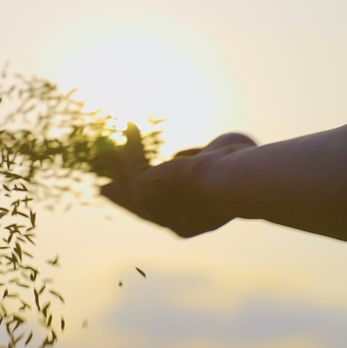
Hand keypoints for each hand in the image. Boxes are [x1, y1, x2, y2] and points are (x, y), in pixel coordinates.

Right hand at [99, 124, 256, 237]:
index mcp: (193, 224)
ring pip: (130, 185)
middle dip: (120, 197)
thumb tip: (206, 150)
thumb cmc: (243, 170)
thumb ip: (213, 158)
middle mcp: (171, 223)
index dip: (150, 203)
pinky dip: (131, 143)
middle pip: (138, 208)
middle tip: (103, 189)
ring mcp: (155, 209)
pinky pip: (132, 164)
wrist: (232, 180)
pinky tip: (129, 123)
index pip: (165, 215)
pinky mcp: (143, 190)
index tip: (142, 193)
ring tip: (106, 147)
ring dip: (117, 164)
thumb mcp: (228, 162)